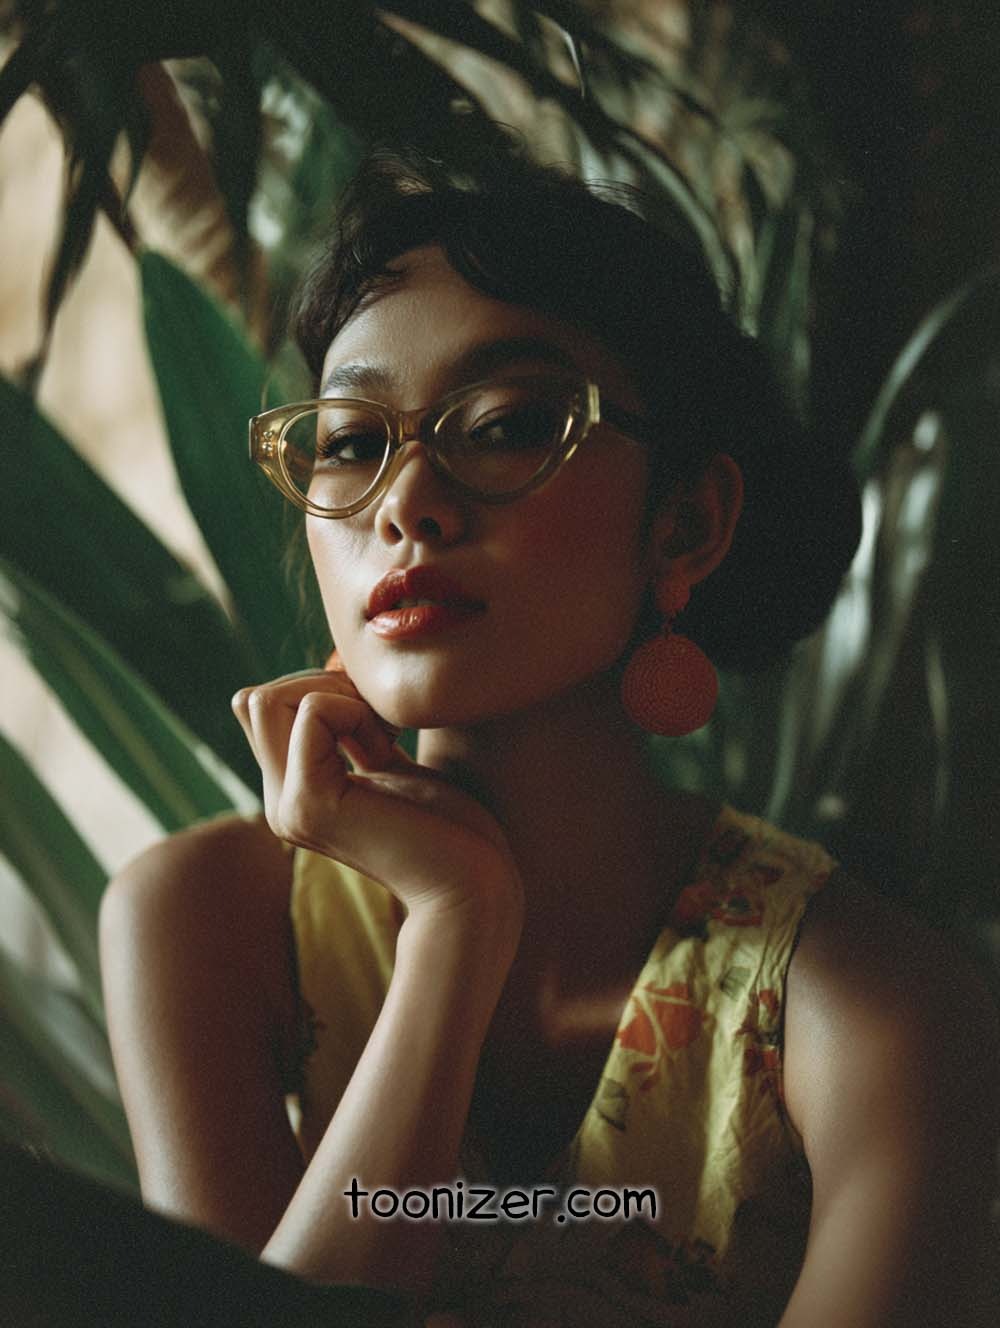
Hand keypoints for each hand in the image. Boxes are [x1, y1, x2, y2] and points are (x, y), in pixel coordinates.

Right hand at [231, 667, 523, 929]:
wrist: (473, 886)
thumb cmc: (449, 826)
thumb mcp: (387, 766)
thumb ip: (352, 737)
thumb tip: (330, 683)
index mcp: (293, 794)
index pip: (261, 707)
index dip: (319, 691)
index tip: (376, 722)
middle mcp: (279, 803)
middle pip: (256, 699)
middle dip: (324, 685)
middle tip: (380, 722)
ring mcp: (289, 807)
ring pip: (267, 700)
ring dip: (337, 695)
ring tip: (382, 735)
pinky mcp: (313, 804)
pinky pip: (313, 714)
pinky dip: (355, 710)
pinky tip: (387, 746)